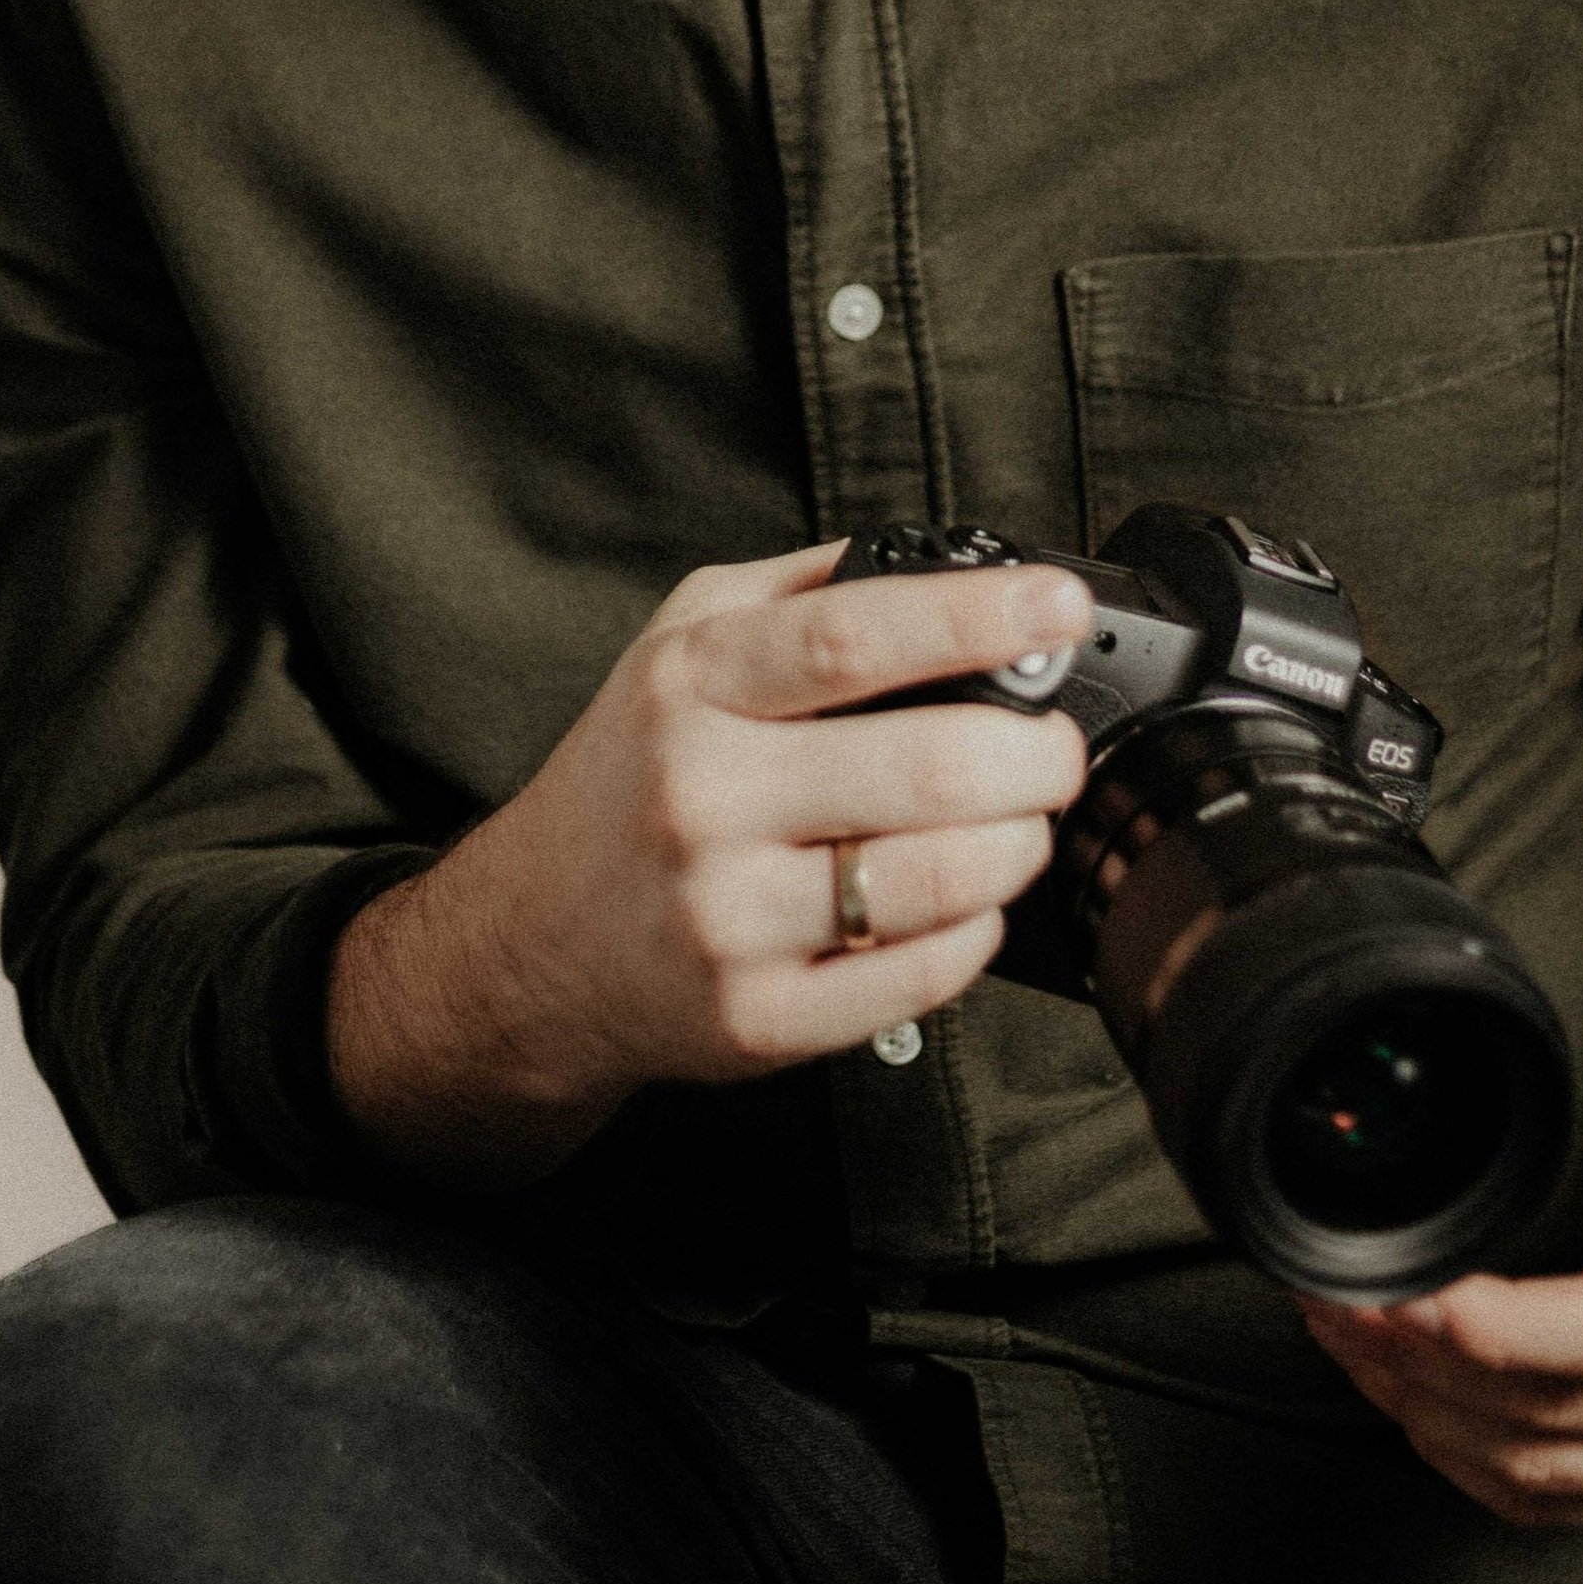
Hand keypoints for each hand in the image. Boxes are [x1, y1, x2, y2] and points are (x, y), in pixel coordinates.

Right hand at [328, 540, 1089, 1181]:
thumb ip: (803, 593)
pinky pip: (919, 977)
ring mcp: (727, 918)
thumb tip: (952, 565)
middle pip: (924, 767)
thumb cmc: (629, 776)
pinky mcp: (757, 1018)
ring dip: (1019, 845)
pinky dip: (975, 933)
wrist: (528, 944)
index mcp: (690, 686)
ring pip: (937, 880)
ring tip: (1019, 822)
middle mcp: (702, 797)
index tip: (1054, 605)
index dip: (974, 618)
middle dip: (1034, 753)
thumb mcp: (679, 643)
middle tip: (1055, 747)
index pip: (849, 640)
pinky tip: (964, 903)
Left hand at [1300, 899, 1582, 1526]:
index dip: (1493, 1325)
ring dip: (1419, 1409)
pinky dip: (1454, 1453)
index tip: (1401, 1288)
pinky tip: (1398, 1389)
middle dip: (1422, 1362)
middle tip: (1331, 1292)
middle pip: (1547, 1412)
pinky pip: (1539, 1498)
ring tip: (1343, 1327)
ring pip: (1530, 1467)